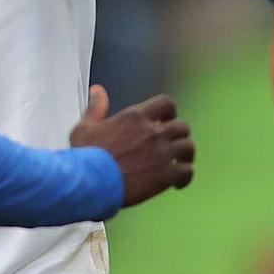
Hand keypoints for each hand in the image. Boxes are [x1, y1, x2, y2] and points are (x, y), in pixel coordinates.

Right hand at [68, 87, 193, 206]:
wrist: (91, 182)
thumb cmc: (86, 155)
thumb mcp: (85, 127)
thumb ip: (96, 108)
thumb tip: (98, 91)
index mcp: (135, 117)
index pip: (166, 103)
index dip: (169, 111)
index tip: (165, 119)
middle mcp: (154, 132)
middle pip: (182, 127)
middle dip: (179, 134)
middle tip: (172, 144)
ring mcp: (162, 154)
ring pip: (189, 148)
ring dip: (185, 154)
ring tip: (179, 162)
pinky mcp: (167, 175)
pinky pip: (188, 171)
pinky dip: (186, 176)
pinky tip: (178, 183)